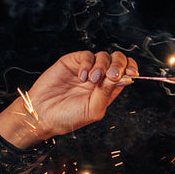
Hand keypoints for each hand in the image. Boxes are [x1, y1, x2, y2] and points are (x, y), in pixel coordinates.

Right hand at [0, 50, 136, 148]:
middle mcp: (99, 78)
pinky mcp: (73, 62)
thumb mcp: (93, 108)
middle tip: (112, 75)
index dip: (131, 69)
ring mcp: (86, 69)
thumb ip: (108, 92)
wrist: (42, 114)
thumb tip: (127, 78)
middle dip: (119, 64)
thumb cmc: (67, 117)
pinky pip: (87, 55)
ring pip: (104, 56)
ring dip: (101, 66)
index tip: (132, 73)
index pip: (125, 73)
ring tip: (91, 80)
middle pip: (117, 61)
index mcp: (107, 90)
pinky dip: (87, 64)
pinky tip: (81, 77)